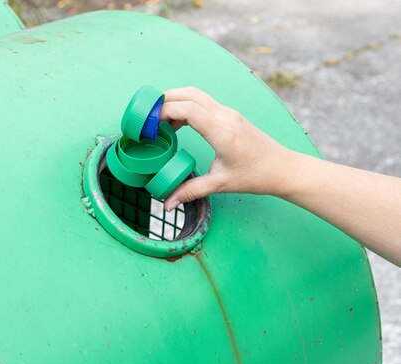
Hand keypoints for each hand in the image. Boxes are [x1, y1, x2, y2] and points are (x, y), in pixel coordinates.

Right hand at [159, 87, 297, 210]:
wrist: (282, 168)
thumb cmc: (256, 175)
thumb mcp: (220, 184)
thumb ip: (191, 191)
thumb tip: (167, 203)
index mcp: (222, 131)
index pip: (189, 109)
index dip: (165, 111)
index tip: (149, 123)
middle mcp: (225, 116)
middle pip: (189, 94)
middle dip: (165, 100)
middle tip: (147, 115)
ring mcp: (228, 113)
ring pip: (196, 95)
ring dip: (176, 101)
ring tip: (159, 120)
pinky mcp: (230, 115)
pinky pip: (203, 103)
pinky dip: (186, 107)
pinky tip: (178, 124)